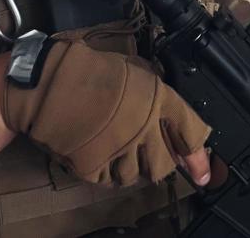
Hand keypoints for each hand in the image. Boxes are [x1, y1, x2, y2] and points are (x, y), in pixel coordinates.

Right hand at [2, 35, 210, 186]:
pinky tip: (96, 151)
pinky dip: (105, 171)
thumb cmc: (88, 70)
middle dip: (159, 163)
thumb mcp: (134, 71)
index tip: (204, 174)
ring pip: (137, 175)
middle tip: (145, 153)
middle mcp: (144, 127)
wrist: (45, 84)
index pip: (191, 132)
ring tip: (115, 146)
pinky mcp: (94, 167)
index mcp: (158, 98)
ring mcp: (119, 149)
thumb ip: (157, 96)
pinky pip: (108, 180)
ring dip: (130, 167)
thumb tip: (171, 122)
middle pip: (165, 165)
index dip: (199, 157)